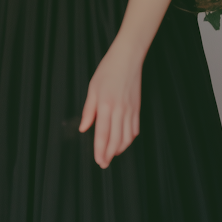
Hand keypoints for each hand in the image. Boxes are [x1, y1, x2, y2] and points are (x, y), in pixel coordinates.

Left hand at [79, 41, 141, 168]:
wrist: (127, 59)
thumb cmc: (108, 70)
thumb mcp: (92, 88)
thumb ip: (88, 110)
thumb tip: (83, 128)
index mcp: (105, 105)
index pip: (102, 134)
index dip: (100, 150)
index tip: (98, 161)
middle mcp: (119, 110)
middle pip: (116, 140)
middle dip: (109, 155)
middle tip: (104, 163)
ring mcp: (130, 110)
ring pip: (127, 137)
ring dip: (120, 148)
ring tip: (112, 153)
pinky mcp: (137, 108)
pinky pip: (134, 129)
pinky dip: (129, 138)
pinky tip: (123, 140)